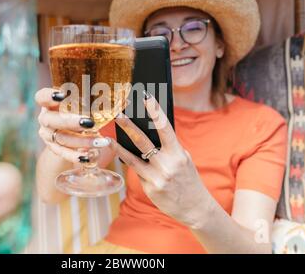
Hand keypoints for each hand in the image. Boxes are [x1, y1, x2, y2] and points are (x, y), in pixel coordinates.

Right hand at [35, 88, 112, 163]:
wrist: (69, 130)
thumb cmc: (79, 109)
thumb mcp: (83, 102)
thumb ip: (93, 98)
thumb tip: (124, 97)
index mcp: (48, 102)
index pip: (41, 97)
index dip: (49, 96)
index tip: (62, 95)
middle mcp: (45, 118)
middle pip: (52, 120)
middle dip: (71, 122)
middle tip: (90, 122)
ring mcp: (48, 135)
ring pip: (62, 138)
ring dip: (81, 141)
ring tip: (100, 142)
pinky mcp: (54, 148)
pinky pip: (63, 153)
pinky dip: (75, 156)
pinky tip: (88, 157)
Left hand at [112, 92, 209, 226]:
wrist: (195, 208)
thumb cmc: (187, 179)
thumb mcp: (183, 160)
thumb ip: (168, 148)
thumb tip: (148, 132)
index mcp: (178, 153)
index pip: (165, 128)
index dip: (155, 111)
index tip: (146, 97)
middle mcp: (167, 164)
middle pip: (143, 141)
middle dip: (129, 126)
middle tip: (118, 114)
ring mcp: (157, 177)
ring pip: (133, 158)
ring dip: (119, 146)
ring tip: (109, 137)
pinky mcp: (150, 188)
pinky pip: (136, 171)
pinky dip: (129, 161)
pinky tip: (119, 152)